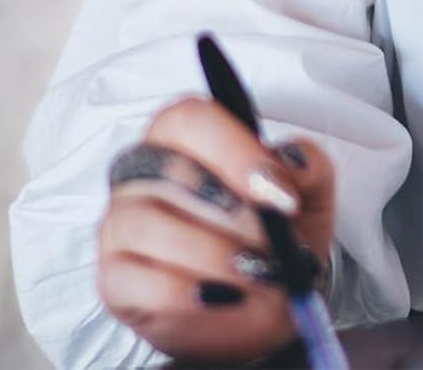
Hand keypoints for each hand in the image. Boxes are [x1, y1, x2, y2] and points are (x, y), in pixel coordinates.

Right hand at [97, 97, 335, 363]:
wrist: (265, 304)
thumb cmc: (278, 235)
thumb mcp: (308, 195)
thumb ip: (308, 167)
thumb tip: (290, 163)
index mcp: (188, 136)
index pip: (190, 119)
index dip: (233, 150)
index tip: (275, 190)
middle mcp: (144, 172)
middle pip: (165, 168)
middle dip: (227, 208)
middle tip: (271, 239)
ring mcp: (120, 225)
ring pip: (146, 224)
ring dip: (211, 253)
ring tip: (256, 273)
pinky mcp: (114, 279)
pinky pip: (132, 279)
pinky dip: (184, 292)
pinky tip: (223, 297)